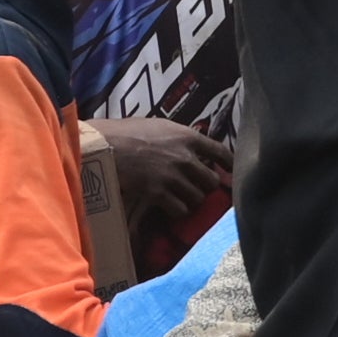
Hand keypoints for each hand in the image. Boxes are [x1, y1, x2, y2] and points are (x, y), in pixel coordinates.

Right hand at [95, 116, 228, 223]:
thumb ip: (179, 137)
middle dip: (205, 186)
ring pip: (198, 198)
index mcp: (188, 137)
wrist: (106, 145)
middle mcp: (185, 157)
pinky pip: (180, 209)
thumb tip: (192, 145)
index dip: (229, 164)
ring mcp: (173, 176)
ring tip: (181, 197)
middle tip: (195, 187)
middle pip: (211, 181)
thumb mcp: (160, 126)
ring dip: (190, 199)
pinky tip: (169, 206)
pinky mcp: (159, 193)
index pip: (220, 151)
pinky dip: (177, 210)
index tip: (230, 172)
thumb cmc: (128, 131)